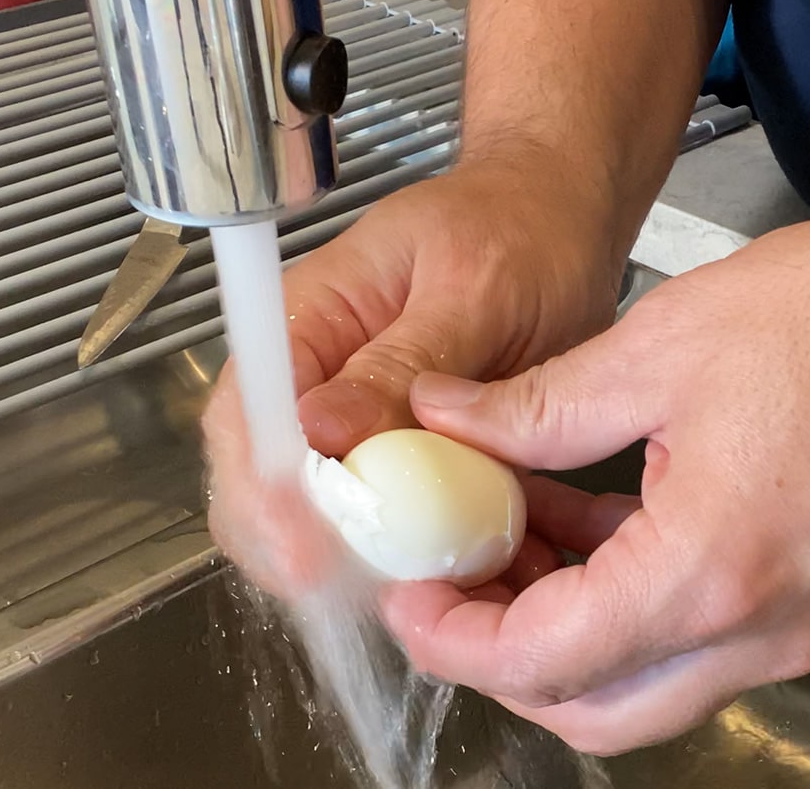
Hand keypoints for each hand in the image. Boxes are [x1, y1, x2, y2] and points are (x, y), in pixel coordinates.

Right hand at [202, 163, 625, 595]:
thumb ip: (402, 361)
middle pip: (263, 477)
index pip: (247, 417)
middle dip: (300, 545)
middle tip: (362, 593)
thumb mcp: (473, 290)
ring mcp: (352, 413)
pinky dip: (407, 544)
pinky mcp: (397, 443)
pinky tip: (451, 568)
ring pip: (316, 506)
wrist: (561, 217)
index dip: (263, 495)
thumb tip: (319, 430)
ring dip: (353, 557)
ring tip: (413, 589)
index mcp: (311, 317)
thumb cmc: (520, 232)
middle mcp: (314, 372)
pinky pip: (379, 508)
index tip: (305, 554)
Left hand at [379, 199, 809, 753]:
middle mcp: (764, 629)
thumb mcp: (662, 349)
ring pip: (651, 684)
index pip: (544, 661)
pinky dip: (636, 605)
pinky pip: (705, 638)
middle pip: (597, 711)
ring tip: (512, 537)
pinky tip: (595, 522)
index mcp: (711, 572)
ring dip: (570, 634)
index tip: (413, 591)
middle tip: (453, 582)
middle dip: (505, 660)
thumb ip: (537, 406)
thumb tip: (450, 421)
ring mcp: (804, 624)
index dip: (455, 636)